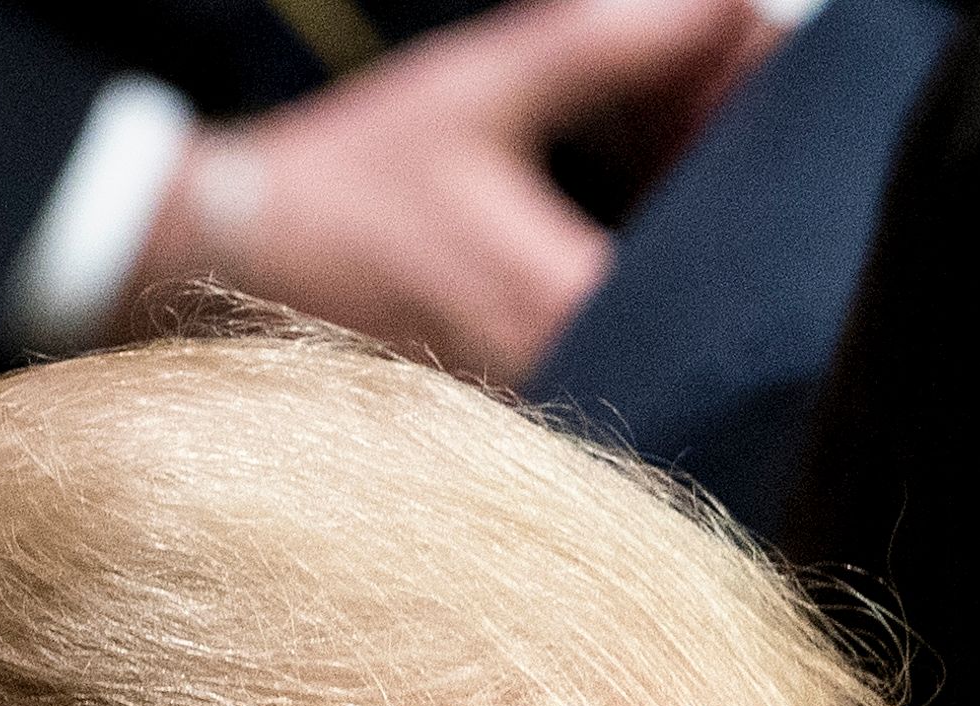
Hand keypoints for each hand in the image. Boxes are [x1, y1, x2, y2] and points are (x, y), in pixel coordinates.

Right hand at [125, 0, 775, 382]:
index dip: (748, 163)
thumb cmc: (346, 179)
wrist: (231, 251)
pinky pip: (609, 325)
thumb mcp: (481, 88)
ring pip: (656, 310)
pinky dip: (627, 258)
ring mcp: (537, 393)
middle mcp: (561, 372)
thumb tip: (722, 3)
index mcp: (559, 304)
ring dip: (673, 225)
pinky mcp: (515, 392)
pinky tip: (609, 190)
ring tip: (657, 135)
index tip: (748, 85)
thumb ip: (607, 45)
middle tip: (706, 97)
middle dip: (713, 185)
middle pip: (700, 290)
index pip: (719, 261)